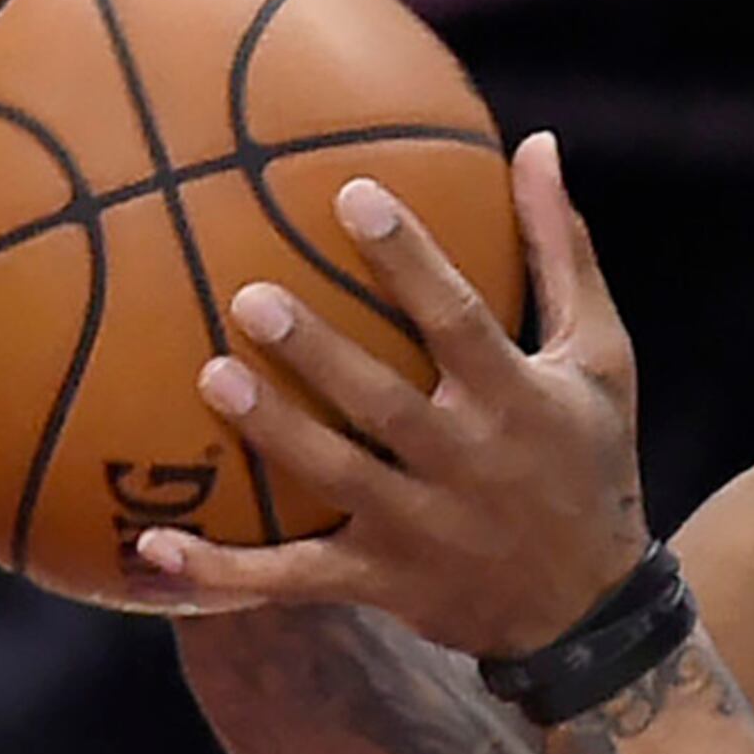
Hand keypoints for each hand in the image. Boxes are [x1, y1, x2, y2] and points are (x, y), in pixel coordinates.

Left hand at [129, 134, 652, 658]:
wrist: (590, 610)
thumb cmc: (588, 456)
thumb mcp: (600, 355)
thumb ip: (560, 252)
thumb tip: (536, 144)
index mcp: (518, 400)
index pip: (461, 322)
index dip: (409, 260)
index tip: (353, 196)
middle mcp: (469, 464)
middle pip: (385, 404)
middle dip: (320, 355)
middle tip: (250, 297)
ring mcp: (422, 530)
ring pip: (336, 481)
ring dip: (275, 434)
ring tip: (210, 379)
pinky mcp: (382, 583)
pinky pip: (293, 578)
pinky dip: (222, 572)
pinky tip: (152, 547)